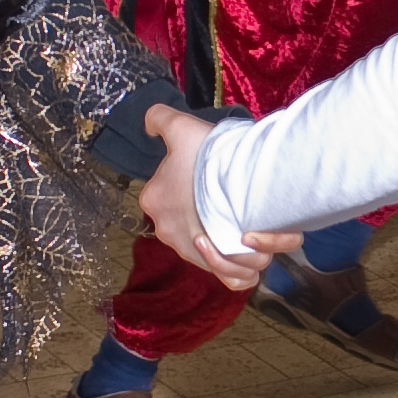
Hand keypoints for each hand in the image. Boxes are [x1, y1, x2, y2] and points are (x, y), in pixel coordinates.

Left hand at [140, 104, 291, 286]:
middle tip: (235, 202)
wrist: (235, 177)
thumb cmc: (207, 154)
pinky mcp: (223, 267)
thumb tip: (148, 126)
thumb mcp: (180, 127)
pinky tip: (248, 248)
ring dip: (233, 248)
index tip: (214, 179)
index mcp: (156, 201)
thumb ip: (158, 118)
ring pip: (215, 258)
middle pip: (193, 229)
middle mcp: (170, 232)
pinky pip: (232, 278)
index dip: (191, 191)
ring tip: (245, 228)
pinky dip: (239, 267)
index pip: (165, 201)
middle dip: (216, 221)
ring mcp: (198, 253)